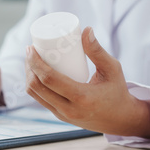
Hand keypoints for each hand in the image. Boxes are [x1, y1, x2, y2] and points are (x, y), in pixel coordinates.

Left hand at [25, 27, 149, 137]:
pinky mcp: (60, 117)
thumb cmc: (117, 91)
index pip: (49, 79)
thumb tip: (85, 30)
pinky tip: (34, 74)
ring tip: (31, 60)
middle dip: (29, 67)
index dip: (35, 62)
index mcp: (81, 97)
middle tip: (30, 51)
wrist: (120, 119)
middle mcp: (69, 109)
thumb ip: (98, 50)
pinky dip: (34, 86)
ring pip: (36, 95)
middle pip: (37, 87)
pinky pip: (41, 100)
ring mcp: (62, 115)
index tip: (31, 48)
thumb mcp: (112, 69)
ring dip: (29, 76)